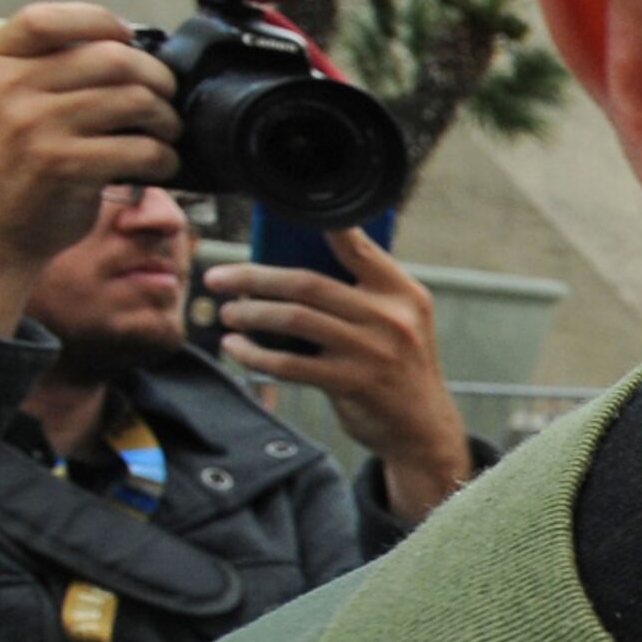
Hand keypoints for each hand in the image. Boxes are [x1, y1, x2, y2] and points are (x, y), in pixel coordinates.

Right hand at [0, 6, 178, 333]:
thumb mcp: (8, 97)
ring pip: (136, 101)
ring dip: (167, 119)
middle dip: (157, 77)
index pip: (53, 18)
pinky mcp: (65, 166)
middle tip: (165, 96)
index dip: (102, 21)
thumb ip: (51, 67)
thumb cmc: (10, 159)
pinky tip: (159, 164)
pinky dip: (165, 157)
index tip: (128, 38)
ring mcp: (37, 126)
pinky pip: (142, 148)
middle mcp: (13, 87)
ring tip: (165, 131)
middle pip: (114, 58)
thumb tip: (133, 46)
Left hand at [209, 226, 474, 522]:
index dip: (322, 227)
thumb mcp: (399, 322)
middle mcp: (391, 317)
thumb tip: (286, 270)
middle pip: (307, 284)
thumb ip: (362, 295)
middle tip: (219, 279)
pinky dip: (255, 354)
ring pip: (294, 319)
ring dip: (250, 314)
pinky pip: (290, 364)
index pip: (359, 248)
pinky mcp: (354, 383)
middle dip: (253, 278)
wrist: (422, 426)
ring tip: (229, 314)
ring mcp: (373, 351)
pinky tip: (237, 348)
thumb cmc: (397, 366)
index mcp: (403, 293)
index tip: (281, 214)